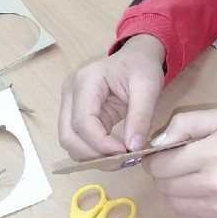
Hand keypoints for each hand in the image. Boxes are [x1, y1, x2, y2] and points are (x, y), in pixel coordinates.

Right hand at [58, 35, 165, 158]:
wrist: (136, 57)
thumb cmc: (141, 67)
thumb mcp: (148, 88)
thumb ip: (141, 117)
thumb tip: (133, 148)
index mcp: (87, 81)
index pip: (83, 122)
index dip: (101, 144)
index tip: (125, 152)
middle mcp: (70, 91)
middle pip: (68, 135)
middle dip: (93, 154)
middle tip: (121, 160)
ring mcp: (68, 102)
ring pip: (68, 140)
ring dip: (90, 155)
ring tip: (117, 157)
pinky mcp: (73, 112)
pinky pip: (76, 138)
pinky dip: (90, 150)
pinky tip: (111, 151)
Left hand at [143, 108, 216, 217]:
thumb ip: (186, 122)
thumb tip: (156, 144)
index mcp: (214, 154)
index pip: (161, 164)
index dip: (155, 158)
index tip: (163, 153)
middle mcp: (214, 186)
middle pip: (163, 185)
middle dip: (164, 173)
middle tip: (180, 163)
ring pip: (171, 203)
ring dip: (173, 189)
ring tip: (191, 176)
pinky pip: (185, 217)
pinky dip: (185, 204)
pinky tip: (200, 192)